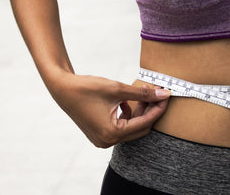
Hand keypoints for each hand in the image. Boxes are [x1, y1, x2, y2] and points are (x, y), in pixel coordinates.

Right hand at [51, 73, 169, 147]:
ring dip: (138, 113)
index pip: (144, 123)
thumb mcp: (117, 89)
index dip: (157, 109)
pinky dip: (127, 116)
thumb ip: (142, 93)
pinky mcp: (100, 134)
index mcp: (111, 133)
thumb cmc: (86, 88)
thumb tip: (163, 94)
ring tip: (142, 96)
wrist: (62, 89)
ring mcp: (102, 139)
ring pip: (130, 128)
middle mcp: (107, 141)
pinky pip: (120, 128)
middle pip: (139, 129)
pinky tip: (125, 102)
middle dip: (149, 112)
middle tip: (157, 95)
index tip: (167, 96)